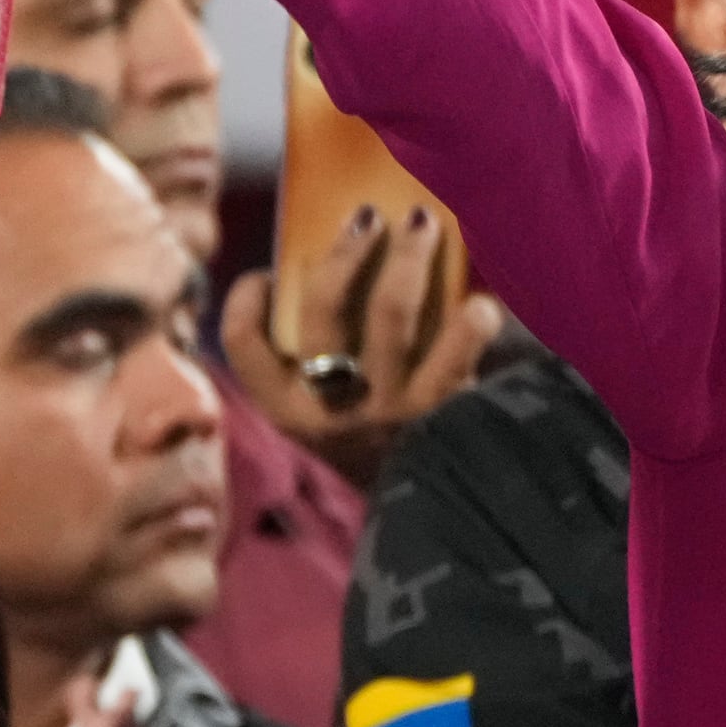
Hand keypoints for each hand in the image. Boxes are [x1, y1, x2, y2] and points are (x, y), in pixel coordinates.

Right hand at [222, 207, 501, 486]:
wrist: (422, 510)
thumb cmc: (369, 436)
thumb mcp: (322, 410)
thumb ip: (315, 355)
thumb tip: (335, 253)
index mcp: (286, 406)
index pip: (244, 344)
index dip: (246, 299)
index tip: (267, 273)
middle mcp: (330, 408)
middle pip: (324, 311)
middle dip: (345, 252)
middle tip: (367, 216)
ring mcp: (385, 410)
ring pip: (391, 316)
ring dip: (408, 259)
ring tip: (423, 221)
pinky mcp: (437, 416)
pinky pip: (454, 359)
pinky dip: (470, 327)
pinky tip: (481, 302)